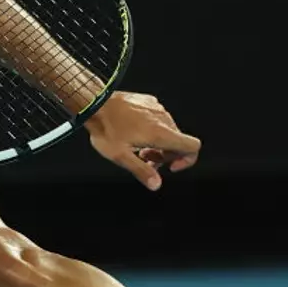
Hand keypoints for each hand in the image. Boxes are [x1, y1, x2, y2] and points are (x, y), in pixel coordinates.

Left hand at [85, 91, 200, 190]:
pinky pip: (158, 119)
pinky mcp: (148, 101)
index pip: (193, 146)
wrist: (94, 103)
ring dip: (158, 143)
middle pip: (178, 142)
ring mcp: (156, 108)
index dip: (187, 160)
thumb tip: (156, 185)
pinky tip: (133, 133)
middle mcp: (163, 118)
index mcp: (161, 132)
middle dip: (166, 155)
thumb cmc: (105, 129)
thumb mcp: (120, 156)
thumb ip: (141, 171)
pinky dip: (152, 130)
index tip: (170, 166)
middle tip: (145, 160)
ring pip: (168, 130)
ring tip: (137, 149)